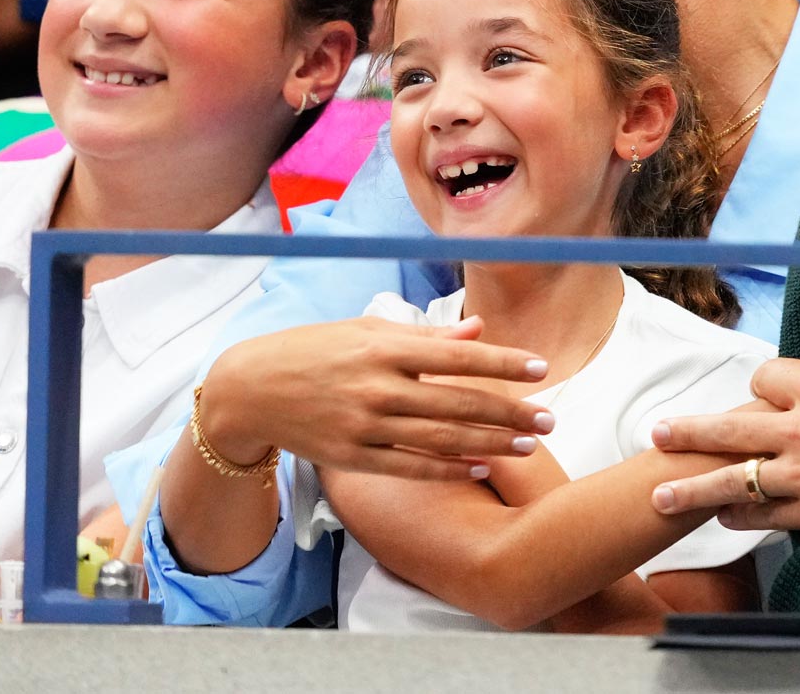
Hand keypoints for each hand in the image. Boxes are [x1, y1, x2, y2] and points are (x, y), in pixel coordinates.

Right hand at [201, 315, 554, 480]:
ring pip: (442, 439)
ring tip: (528, 446)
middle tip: (550, 419)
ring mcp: (365, 425)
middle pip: (459, 403)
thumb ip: (425, 337)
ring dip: (490, 444)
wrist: (249, 390)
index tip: (541, 370)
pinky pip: (411, 467)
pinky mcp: (353, 457)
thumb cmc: (313, 350)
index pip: (459, 356)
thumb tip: (478, 331)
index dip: (504, 363)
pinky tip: (481, 468)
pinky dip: (449, 469)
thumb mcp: (366, 332)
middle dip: (510, 412)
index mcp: (385, 348)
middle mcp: (378, 387)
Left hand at [649, 311, 799, 534]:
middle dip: (689, 432)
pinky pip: (767, 516)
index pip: (768, 379)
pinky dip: (742, 517)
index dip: (764, 383)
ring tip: (661, 495)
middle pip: (729, 429)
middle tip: (657, 435)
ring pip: (734, 480)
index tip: (765, 390)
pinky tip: (724, 518)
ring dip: (694, 488)